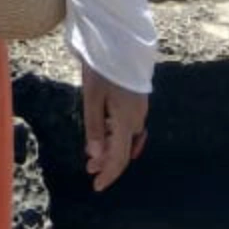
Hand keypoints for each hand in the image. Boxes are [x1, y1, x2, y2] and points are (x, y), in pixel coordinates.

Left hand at [81, 68, 149, 191]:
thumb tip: (95, 156)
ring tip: (92, 155)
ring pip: (125, 138)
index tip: (97, 187)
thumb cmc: (103, 67)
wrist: (121, 41)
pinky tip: (108, 136)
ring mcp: (139, 110)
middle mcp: (137, 119)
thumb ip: (94, 127)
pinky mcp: (137, 101)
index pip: (119, 158)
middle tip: (89, 170)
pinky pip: (129, 126)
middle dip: (106, 162)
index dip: (108, 174)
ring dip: (110, 148)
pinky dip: (117, 135)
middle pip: (122, 150)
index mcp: (126, 121)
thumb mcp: (92, 96)